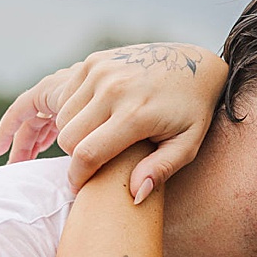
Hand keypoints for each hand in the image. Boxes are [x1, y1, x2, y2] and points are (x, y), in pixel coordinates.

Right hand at [0, 43, 226, 202]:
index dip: (78, 176)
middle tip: (91, 164)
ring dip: (72, 134)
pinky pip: (65, 95)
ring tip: (92, 142)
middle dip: (75, 156)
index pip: (88, 154)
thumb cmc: (191, 113)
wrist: (194, 65)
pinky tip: (90, 121)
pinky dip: (71, 112)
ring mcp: (101, 71)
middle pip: (69, 137)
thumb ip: (161, 171)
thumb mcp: (187, 146)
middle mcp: (113, 89)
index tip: (79, 187)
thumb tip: (135, 195)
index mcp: (135, 115)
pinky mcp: (94, 61)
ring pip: (62, 116)